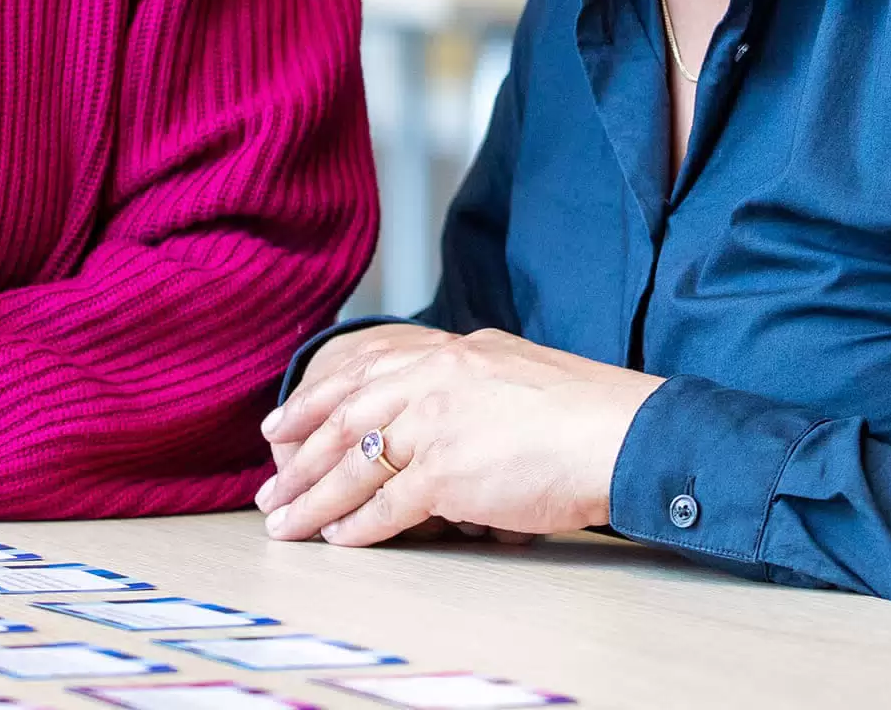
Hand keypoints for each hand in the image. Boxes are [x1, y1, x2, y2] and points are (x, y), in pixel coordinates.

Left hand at [255, 327, 661, 546]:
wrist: (620, 432)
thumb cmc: (582, 409)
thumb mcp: (512, 367)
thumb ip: (466, 376)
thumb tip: (439, 396)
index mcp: (448, 351)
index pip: (361, 372)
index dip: (313, 402)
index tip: (279, 426)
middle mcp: (433, 378)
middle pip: (345, 418)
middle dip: (300, 459)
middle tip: (269, 489)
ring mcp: (437, 424)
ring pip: (355, 463)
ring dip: (314, 499)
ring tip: (286, 523)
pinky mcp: (450, 472)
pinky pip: (388, 504)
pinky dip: (358, 525)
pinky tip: (339, 540)